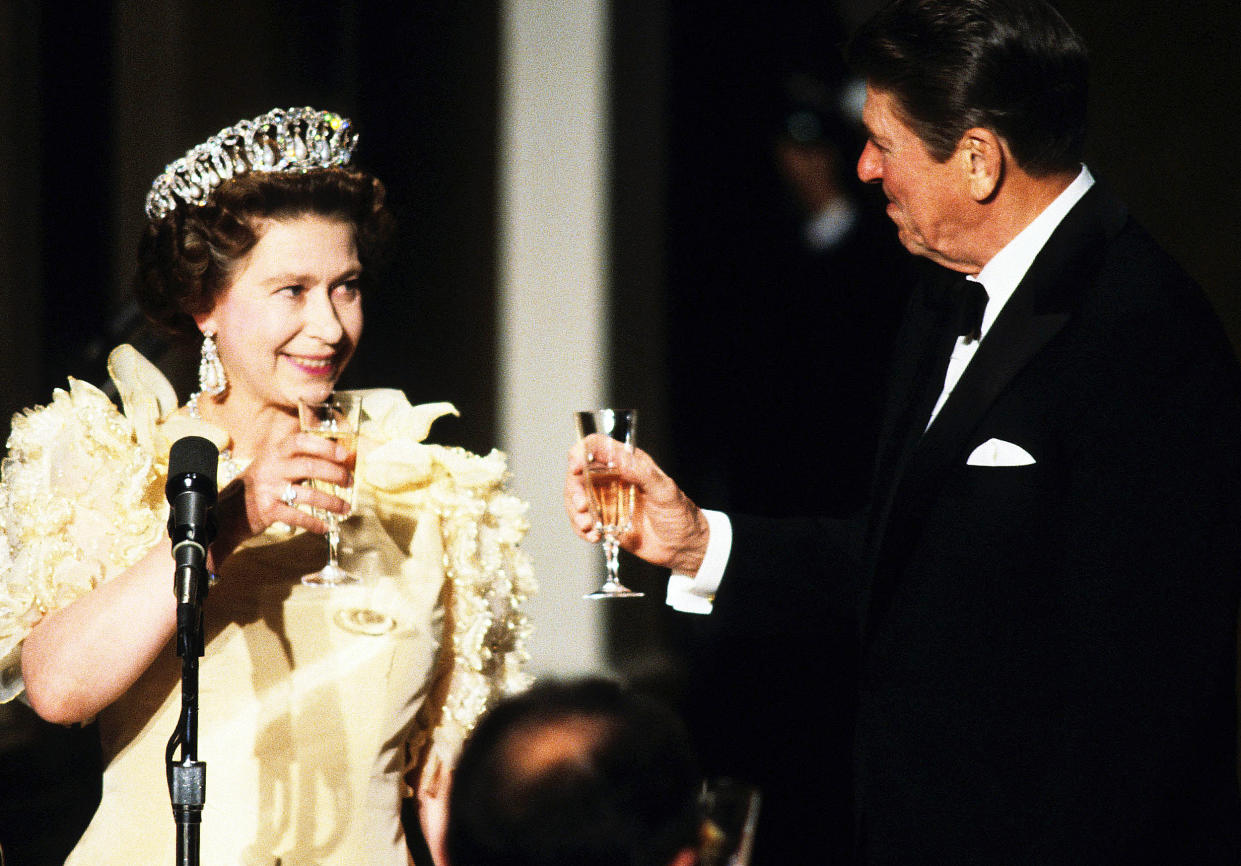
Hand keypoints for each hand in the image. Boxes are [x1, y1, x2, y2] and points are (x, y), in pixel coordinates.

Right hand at [211, 431, 354, 566]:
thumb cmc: (259, 485)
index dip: (324, 446)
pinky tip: (325, 527)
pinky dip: (314, 523)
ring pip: (308, 494)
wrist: (228, 510)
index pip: (301, 441)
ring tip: (345, 508)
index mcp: (274, 453)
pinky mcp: (268, 510)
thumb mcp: (273, 465)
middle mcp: (271, 468)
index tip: (344, 455)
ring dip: (331, 502)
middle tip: (349, 482)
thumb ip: (298, 461)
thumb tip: (336, 461)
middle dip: (335, 474)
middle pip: (309, 466)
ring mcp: (269, 489)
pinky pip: (297, 516)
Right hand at [564, 440, 709, 574]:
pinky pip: (583, 521)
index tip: (576, 467)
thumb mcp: (664, 491)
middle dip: (574, 490)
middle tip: (582, 505)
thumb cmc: (679, 513)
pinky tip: (594, 536)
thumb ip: (642, 474)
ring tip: (589, 526)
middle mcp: (612, 478)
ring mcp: (607, 500)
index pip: (597, 447)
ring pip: (577, 499)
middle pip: (579, 474)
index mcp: (628, 462)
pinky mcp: (605, 520)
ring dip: (576, 513)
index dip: (581, 452)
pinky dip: (582, 529)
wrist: (683, 546)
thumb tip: (621, 460)